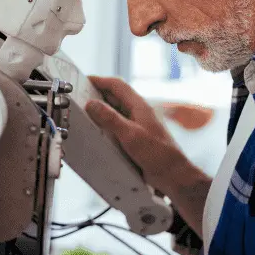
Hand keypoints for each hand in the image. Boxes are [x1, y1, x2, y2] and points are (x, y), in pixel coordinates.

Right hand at [84, 76, 185, 193]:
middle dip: (98, 95)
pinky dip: (106, 126)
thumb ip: (110, 119)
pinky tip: (98, 133)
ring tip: (85, 114)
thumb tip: (92, 104)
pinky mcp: (135, 138)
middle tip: (80, 97)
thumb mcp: (130, 135)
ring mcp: (137, 125)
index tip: (85, 80)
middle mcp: (138, 113)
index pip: (118, 86)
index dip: (101, 81)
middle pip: (115, 97)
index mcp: (140, 106)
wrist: (173, 174)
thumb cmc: (158, 154)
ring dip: (102, 111)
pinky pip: (118, 126)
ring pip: (116, 112)